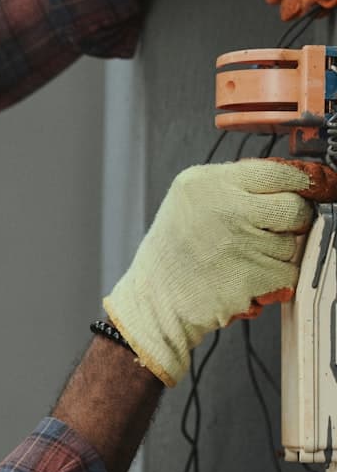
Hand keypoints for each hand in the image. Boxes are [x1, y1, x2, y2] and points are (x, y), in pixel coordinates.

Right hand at [103, 159, 325, 387]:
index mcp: (207, 182)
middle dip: (291, 223)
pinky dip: (275, 281)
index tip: (317, 187)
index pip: (278, 170)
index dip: (305, 182)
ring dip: (277, 256)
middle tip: (267, 234)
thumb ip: (236, 187)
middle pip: (295, 207)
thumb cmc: (171, 256)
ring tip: (241, 261)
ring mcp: (240, 242)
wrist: (154, 301)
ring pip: (293, 244)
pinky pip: (289, 274)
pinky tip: (246, 280)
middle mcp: (225, 207)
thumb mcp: (190, 201)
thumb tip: (294, 182)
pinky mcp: (252, 276)